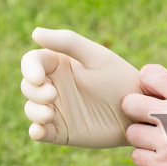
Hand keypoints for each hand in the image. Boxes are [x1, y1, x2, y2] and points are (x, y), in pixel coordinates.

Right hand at [20, 28, 142, 147]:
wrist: (138, 112)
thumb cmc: (120, 79)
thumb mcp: (97, 57)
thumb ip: (68, 43)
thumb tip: (35, 32)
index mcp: (60, 65)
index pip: (32, 62)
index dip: (29, 69)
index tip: (39, 78)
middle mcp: (54, 86)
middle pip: (28, 86)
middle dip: (34, 91)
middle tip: (52, 95)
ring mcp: (57, 110)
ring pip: (31, 109)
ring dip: (34, 111)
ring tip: (49, 114)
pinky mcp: (61, 131)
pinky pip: (40, 132)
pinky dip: (35, 132)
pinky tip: (40, 131)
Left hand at [124, 64, 166, 165]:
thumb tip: (152, 93)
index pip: (149, 74)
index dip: (146, 84)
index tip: (152, 95)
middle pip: (130, 103)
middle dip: (136, 111)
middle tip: (149, 121)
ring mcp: (166, 142)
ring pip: (132, 133)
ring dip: (143, 138)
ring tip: (161, 143)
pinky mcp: (163, 165)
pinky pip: (137, 157)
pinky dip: (147, 158)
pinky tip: (164, 158)